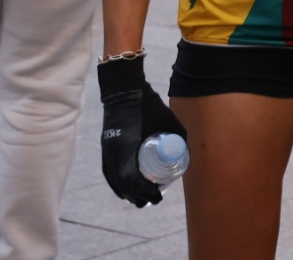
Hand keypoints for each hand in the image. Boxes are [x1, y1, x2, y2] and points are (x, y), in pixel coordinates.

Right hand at [98, 56, 185, 207]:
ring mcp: (108, 150)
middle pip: (123, 182)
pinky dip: (115, 184)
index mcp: (128, 147)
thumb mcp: (169, 121)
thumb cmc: (150, 106)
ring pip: (114, 179)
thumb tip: (187, 155)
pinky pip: (108, 171)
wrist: (125, 92)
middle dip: (137, 195)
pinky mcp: (106, 147)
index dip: (144, 191)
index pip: (134, 178)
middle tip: (152, 201)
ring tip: (138, 201)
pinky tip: (123, 191)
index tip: (157, 196)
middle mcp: (115, 152)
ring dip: (125, 192)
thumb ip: (179, 137)